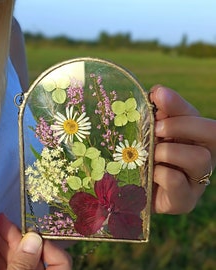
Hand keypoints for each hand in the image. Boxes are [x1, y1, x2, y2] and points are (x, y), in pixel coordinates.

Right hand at [0, 214, 71, 269]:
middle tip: (1, 219)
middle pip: (33, 256)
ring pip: (17, 260)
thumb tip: (33, 237)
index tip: (26, 229)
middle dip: (16, 237)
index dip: (44, 243)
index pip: (60, 260)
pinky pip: (6, 267)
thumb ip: (23, 264)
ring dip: (3, 243)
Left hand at [150, 85, 215, 213]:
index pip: (194, 114)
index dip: (177, 103)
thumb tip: (157, 92)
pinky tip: (149, 174)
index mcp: (194, 136)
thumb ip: (154, 114)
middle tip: (155, 130)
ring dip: (168, 152)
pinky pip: (177, 181)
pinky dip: (159, 173)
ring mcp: (196, 181)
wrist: (127, 192)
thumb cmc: (138, 158)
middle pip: (212, 131)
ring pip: (200, 158)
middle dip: (179, 125)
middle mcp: (203, 156)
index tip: (156, 96)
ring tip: (150, 156)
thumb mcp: (145, 133)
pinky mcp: (184, 201)